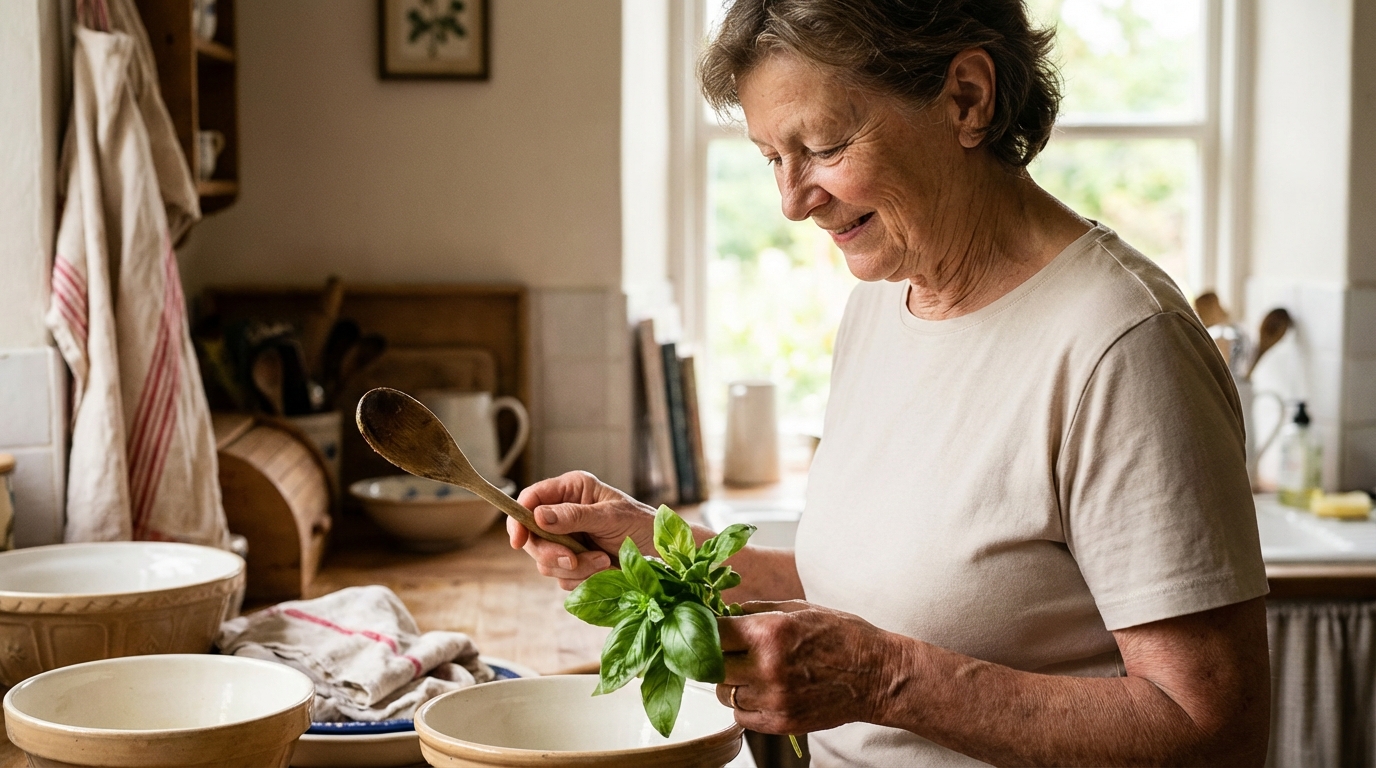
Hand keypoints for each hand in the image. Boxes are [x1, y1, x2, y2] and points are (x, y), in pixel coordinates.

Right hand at [508, 471, 655, 589]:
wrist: (661, 553)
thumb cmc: (641, 523)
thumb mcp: (610, 516)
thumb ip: (574, 516)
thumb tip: (538, 516)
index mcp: (571, 490)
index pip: (530, 499)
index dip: (518, 519)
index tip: (519, 541)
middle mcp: (564, 513)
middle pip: (532, 537)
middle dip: (552, 553)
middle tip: (574, 559)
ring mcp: (568, 540)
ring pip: (547, 562)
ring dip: (575, 568)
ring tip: (604, 561)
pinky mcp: (575, 563)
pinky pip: (563, 578)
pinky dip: (582, 579)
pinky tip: (604, 569)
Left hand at [715, 601, 903, 734]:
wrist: (876, 675)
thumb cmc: (841, 636)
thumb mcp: (798, 608)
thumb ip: (756, 610)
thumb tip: (723, 612)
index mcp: (769, 632)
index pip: (712, 632)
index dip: (705, 628)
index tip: (707, 627)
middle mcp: (767, 667)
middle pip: (712, 665)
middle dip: (716, 655)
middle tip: (727, 650)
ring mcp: (773, 699)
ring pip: (724, 693)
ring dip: (730, 681)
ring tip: (751, 671)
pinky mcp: (781, 723)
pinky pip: (741, 715)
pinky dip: (745, 704)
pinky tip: (763, 690)